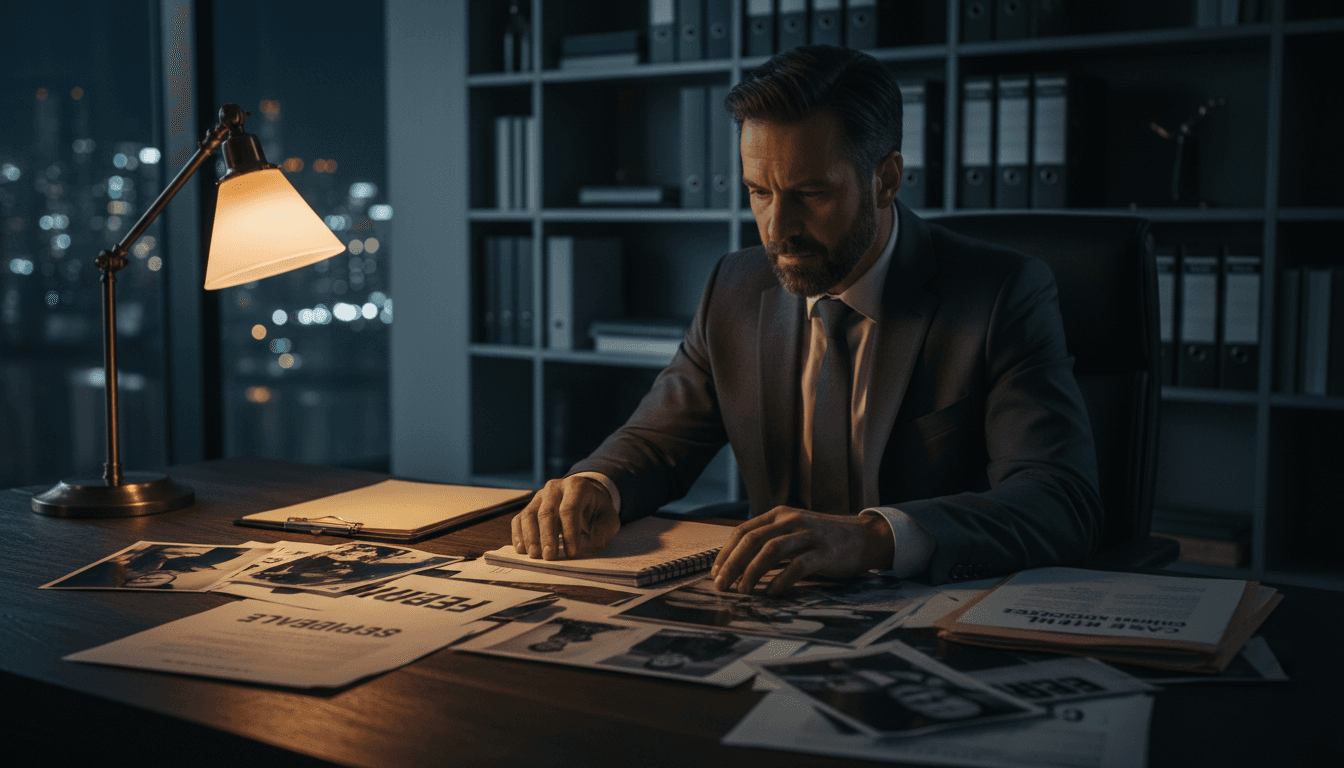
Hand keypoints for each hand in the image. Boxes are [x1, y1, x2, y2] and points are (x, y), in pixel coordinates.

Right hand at [510, 476, 619, 559]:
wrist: (584, 496)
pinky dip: (518, 535)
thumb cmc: (596, 508)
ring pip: (529, 515)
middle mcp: (555, 488)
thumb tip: (596, 542)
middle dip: (547, 536)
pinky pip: (519, 519)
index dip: (569, 532)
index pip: (569, 509)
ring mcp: (540, 496)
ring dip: (530, 537)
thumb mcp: (608, 516)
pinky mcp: (530, 506)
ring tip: (535, 555)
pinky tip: (522, 549)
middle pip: (546, 512)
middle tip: (549, 557)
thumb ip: (605, 528)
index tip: (572, 553)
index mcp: (576, 486)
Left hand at [709, 506, 893, 595]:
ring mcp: (809, 535)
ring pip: (771, 551)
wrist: (865, 537)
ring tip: (743, 591)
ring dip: (752, 572)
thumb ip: (771, 539)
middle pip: (752, 540)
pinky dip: (780, 581)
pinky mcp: (824, 553)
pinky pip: (797, 567)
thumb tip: (738, 563)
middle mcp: (792, 521)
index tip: (715, 573)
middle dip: (732, 564)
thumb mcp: (794, 530)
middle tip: (721, 585)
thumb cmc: (824, 539)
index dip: (726, 552)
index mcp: (780, 515)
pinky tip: (770, 593)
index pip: (744, 531)